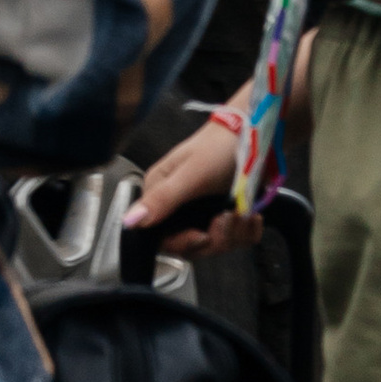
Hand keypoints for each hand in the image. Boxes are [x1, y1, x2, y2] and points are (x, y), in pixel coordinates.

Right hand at [124, 114, 256, 258]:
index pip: (162, 237)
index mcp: (161, 195)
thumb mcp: (190, 174)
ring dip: (235, 234)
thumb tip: (127, 222)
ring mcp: (203, 213)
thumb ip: (162, 199)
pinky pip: (236, 239)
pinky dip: (247, 232)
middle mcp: (178, 208)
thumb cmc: (216, 149)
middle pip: (191, 246)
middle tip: (229, 217)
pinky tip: (253, 216)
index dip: (183, 242)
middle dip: (215, 238)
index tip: (204, 235)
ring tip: (244, 213)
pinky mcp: (225, 216)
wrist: (253, 135)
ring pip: (215, 244)